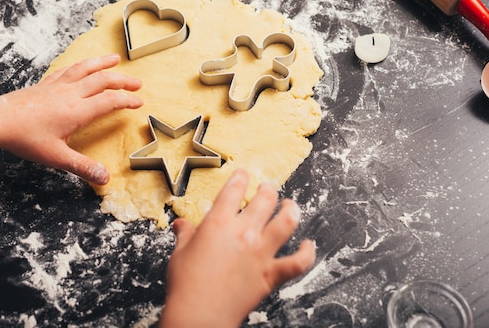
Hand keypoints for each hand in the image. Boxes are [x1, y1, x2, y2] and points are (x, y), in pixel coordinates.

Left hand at [0, 54, 142, 183]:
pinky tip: (81, 65)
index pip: (110, 101)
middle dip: (122, 81)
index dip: (127, 100)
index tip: (139, 102)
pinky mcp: (45, 84)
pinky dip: (79, 65)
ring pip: (85, 69)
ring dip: (103, 63)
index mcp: (78, 111)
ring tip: (115, 59)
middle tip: (137, 83)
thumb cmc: (26, 139)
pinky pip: (67, 70)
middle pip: (102, 80)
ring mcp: (57, 86)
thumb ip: (82, 167)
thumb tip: (105, 179)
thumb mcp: (57, 157)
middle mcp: (71, 94)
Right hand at [159, 169, 315, 327]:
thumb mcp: (180, 254)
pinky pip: (298, 261)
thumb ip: (184, 234)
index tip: (243, 175)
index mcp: (218, 224)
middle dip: (267, 189)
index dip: (241, 177)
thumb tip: (180, 224)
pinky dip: (307, 252)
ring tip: (290, 205)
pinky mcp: (271, 275)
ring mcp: (260, 253)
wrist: (200, 315)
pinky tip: (308, 245)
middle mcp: (243, 233)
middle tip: (267, 188)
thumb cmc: (186, 285)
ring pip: (287, 222)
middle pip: (265, 199)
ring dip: (291, 209)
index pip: (233, 190)